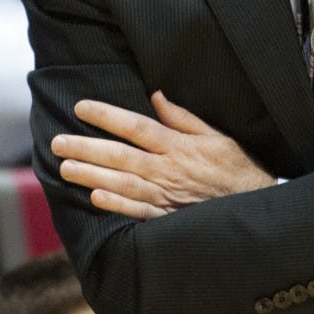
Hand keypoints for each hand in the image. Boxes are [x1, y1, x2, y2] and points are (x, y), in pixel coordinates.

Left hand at [51, 91, 274, 218]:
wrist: (255, 204)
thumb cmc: (237, 167)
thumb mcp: (217, 135)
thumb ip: (184, 118)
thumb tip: (157, 96)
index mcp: (179, 146)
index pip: (136, 126)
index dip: (107, 116)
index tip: (82, 107)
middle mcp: (168, 170)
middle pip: (120, 155)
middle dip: (86, 146)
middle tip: (58, 141)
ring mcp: (166, 195)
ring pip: (121, 183)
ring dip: (91, 174)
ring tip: (65, 166)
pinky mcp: (167, 217)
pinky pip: (136, 212)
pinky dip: (115, 205)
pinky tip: (93, 197)